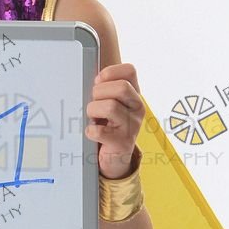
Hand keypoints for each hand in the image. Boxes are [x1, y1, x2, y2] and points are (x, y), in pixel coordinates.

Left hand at [86, 62, 144, 178]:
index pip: (130, 71)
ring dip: (93, 111)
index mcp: (134, 94)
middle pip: (122, 87)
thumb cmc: (109, 125)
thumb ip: (104, 88)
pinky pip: (100, 131)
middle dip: (100, 92)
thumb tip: (90, 77)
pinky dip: (91, 131)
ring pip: (110, 107)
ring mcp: (132, 126)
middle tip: (94, 103)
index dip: (111, 72)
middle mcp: (137, 108)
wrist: (115, 157)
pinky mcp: (122, 142)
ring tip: (93, 118)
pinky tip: (92, 132)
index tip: (98, 82)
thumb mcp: (111, 103)